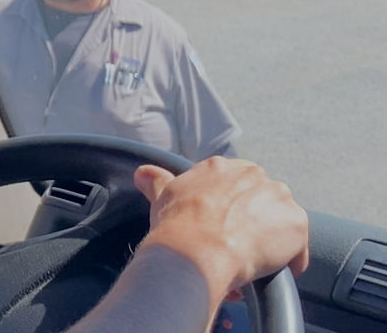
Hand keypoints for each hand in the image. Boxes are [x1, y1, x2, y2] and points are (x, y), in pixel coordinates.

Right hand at [134, 157, 308, 303]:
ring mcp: (278, 197)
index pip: (234, 185)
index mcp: (221, 167)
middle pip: (260, 201)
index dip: (227, 209)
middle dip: (250, 222)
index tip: (219, 225)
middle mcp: (253, 174)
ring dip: (269, 241)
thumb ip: (157, 181)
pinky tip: (266, 273)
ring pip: (279, 222)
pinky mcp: (297, 223)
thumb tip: (143, 173)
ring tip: (248, 262)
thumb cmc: (177, 225)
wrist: (198, 250)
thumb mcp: (163, 197)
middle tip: (232, 246)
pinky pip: (297, 247)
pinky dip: (287, 262)